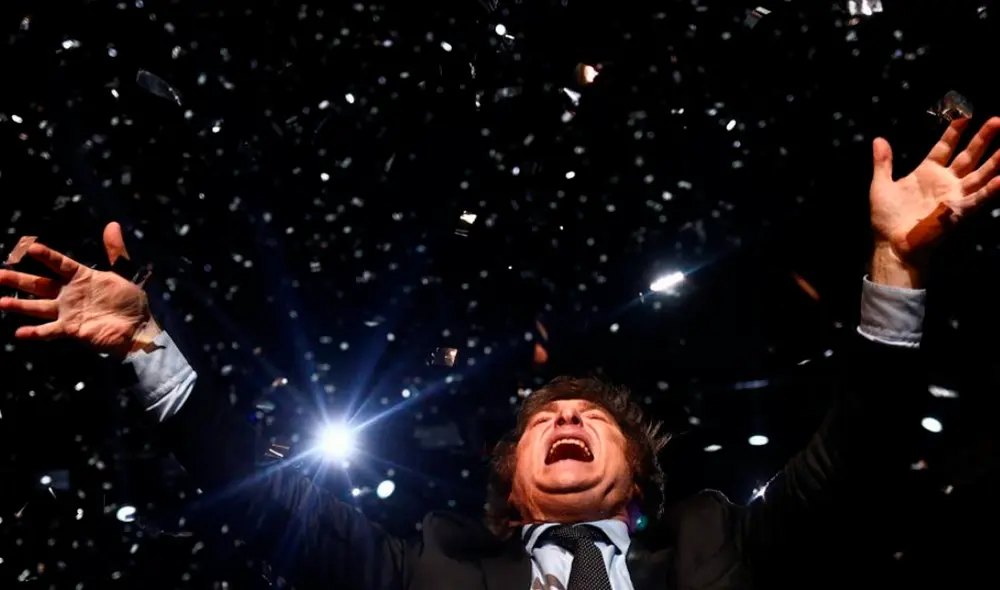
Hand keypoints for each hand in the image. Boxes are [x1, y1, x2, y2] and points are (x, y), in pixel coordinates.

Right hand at [0, 222, 159, 357]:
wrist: (139, 328)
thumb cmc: (131, 301)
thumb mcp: (126, 273)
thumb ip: (116, 252)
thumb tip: (112, 225)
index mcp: (82, 277)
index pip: (59, 264)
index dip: (46, 256)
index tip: (30, 247)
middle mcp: (70, 294)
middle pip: (40, 285)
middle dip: (19, 280)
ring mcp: (68, 312)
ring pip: (38, 308)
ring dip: (19, 305)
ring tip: (1, 302)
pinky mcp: (72, 329)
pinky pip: (50, 331)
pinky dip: (35, 332)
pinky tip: (18, 332)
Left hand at [869, 117, 999, 285]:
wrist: (890, 245)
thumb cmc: (886, 219)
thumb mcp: (881, 186)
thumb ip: (883, 162)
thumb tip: (878, 140)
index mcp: (926, 173)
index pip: (944, 147)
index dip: (954, 132)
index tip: (963, 114)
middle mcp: (944, 182)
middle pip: (968, 156)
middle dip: (983, 139)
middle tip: (998, 120)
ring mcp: (953, 196)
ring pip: (980, 174)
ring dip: (995, 160)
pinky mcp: (958, 211)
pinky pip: (979, 199)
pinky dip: (992, 189)